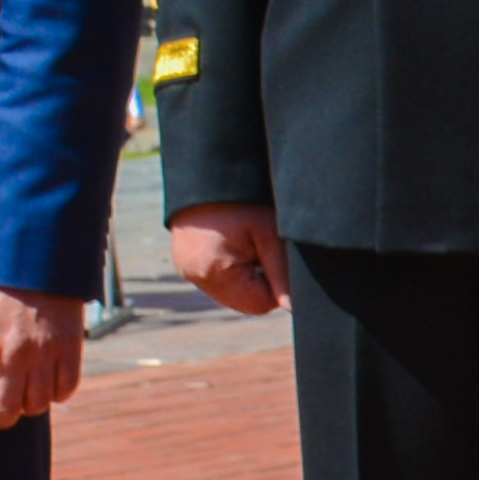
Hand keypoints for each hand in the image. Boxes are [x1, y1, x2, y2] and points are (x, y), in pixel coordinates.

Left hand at [0, 285, 84, 427]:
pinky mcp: (70, 347)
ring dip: (28, 407)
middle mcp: (11, 353)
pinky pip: (66, 388)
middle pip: (5, 411)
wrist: (35, 261)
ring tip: (22, 400)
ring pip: (36, 405)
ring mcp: (43, 352)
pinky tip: (47, 387)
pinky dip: (57, 394)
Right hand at [169, 202, 289, 314]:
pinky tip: (235, 241)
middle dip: (262, 279)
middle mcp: (196, 277)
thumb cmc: (242, 200)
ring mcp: (187, 269)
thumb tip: (292, 307)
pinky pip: (218, 276)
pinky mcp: (186, 261)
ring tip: (248, 241)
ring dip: (247, 273)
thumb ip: (283, 274)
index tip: (279, 257)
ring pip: (232, 289)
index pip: (260, 304)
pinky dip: (232, 265)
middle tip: (264, 246)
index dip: (277, 286)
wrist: (208, 172)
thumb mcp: (270, 234)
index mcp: (214, 274)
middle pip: (244, 299)